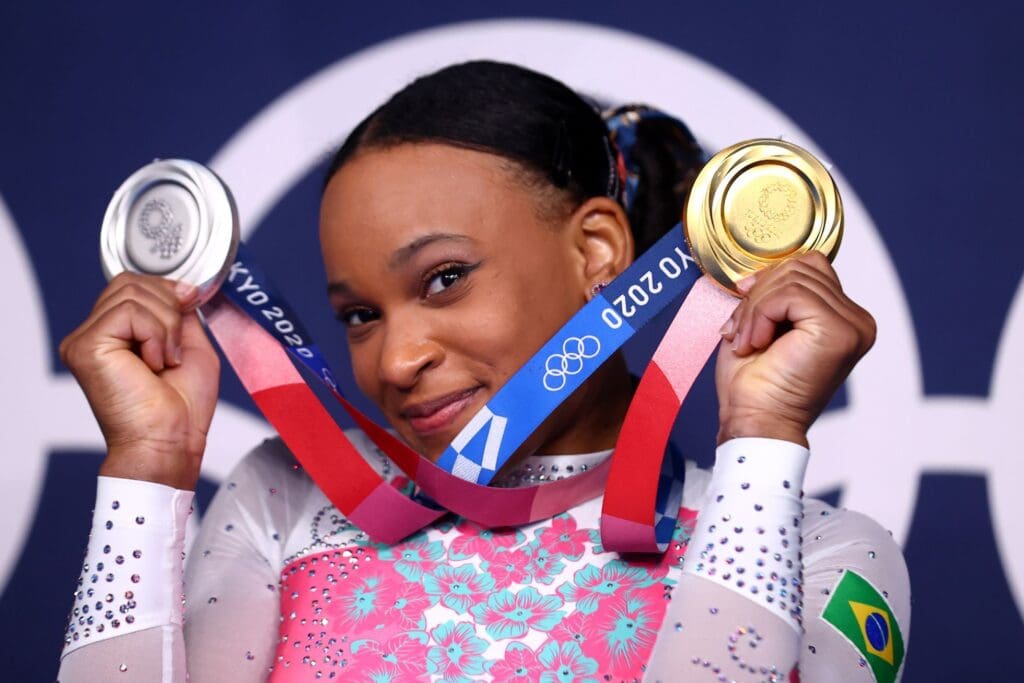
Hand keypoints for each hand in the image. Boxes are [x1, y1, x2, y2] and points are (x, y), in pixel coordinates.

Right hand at [59, 273, 219, 488]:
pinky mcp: (85, 347)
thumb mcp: (190, 344)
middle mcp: (93, 335)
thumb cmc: (181, 408)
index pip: (132, 285)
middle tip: (176, 348)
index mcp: (114, 335)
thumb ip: (180, 313)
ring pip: (131, 294)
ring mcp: (84, 340)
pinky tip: (155, 364)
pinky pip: (129, 313)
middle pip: (129, 283)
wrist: (170, 441)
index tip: (190, 306)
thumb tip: (181, 286)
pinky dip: (155, 335)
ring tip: (166, 361)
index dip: (166, 290)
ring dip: (165, 326)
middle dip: (168, 307)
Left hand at [715, 252, 875, 446]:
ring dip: (756, 308)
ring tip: (748, 341)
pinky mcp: (838, 331)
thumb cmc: (754, 383)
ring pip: (793, 279)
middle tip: (741, 332)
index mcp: (843, 318)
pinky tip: (756, 343)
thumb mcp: (761, 323)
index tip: (745, 310)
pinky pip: (791, 295)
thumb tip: (758, 271)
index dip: (769, 281)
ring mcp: (851, 326)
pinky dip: (761, 314)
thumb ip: (772, 293)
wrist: (755, 421)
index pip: (809, 267)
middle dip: (759, 295)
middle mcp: (856, 321)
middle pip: (801, 268)